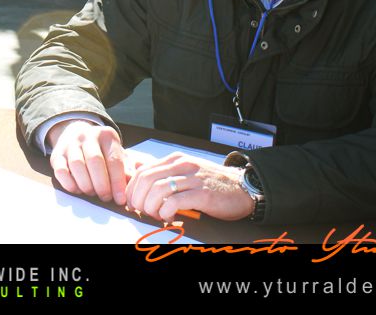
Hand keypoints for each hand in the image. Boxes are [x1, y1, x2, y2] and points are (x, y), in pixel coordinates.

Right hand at [46, 120, 127, 205]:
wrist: (76, 134)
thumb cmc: (102, 151)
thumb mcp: (117, 155)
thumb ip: (125, 170)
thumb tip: (129, 188)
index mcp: (106, 135)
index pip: (114, 160)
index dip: (117, 182)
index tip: (120, 199)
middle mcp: (87, 136)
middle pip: (95, 161)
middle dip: (102, 185)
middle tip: (105, 198)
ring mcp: (70, 144)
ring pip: (77, 165)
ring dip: (86, 185)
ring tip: (92, 193)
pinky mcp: (56, 154)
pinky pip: (61, 171)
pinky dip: (70, 184)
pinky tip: (78, 190)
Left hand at [125, 152, 253, 221]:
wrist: (243, 188)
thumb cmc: (212, 184)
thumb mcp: (185, 173)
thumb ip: (165, 174)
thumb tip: (139, 179)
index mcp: (175, 159)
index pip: (143, 171)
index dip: (132, 189)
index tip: (132, 203)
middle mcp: (182, 165)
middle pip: (147, 180)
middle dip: (138, 199)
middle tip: (141, 211)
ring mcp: (193, 178)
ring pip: (158, 190)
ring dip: (150, 207)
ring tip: (155, 215)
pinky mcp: (203, 194)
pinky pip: (175, 201)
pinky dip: (166, 211)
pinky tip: (169, 216)